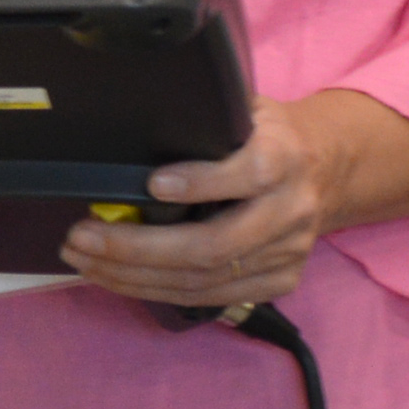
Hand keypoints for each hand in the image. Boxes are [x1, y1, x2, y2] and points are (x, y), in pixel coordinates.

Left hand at [61, 99, 332, 307]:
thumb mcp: (246, 111)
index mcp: (284, 157)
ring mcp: (287, 253)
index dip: (200, 183)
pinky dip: (155, 290)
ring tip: (84, 260)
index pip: (248, 175)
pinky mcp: (279, 281)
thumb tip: (137, 123)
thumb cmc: (266, 135)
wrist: (326, 168)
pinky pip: (208, 297)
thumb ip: (207, 121)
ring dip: (134, 275)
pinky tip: (116, 278)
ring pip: (203, 280)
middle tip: (82, 236)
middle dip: (138, 247)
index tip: (152, 184)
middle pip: (212, 244)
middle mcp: (290, 210)